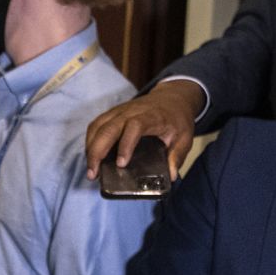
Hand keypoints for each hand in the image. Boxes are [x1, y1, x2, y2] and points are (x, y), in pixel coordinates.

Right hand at [84, 79, 203, 180]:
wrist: (172, 98)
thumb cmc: (177, 118)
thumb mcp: (185, 137)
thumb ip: (177, 156)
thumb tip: (171, 176)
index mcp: (151, 116)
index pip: (134, 126)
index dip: (125, 145)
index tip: (121, 164)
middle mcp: (131, 112)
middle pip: (108, 128)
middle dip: (97, 151)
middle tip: (93, 174)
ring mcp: (119, 111)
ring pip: (98, 126)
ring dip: (90, 148)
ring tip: (91, 169)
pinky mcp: (112, 113)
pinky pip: (96, 125)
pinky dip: (90, 141)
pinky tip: (91, 156)